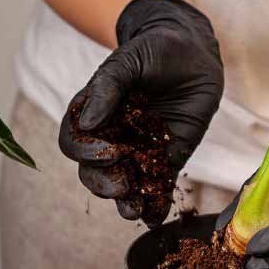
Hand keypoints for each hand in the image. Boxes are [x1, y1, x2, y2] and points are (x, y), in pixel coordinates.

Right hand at [59, 0, 223, 225]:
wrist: (194, 53)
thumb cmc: (155, 50)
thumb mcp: (129, 61)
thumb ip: (108, 87)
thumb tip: (88, 123)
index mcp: (92, 114)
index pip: (74, 142)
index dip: (85, 152)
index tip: (110, 150)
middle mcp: (110, 137)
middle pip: (93, 171)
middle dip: (104, 183)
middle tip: (123, 185)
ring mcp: (137, 151)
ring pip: (121, 185)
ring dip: (125, 201)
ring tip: (134, 210)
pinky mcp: (165, 160)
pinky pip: (156, 187)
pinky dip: (154, 206)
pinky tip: (155, 218)